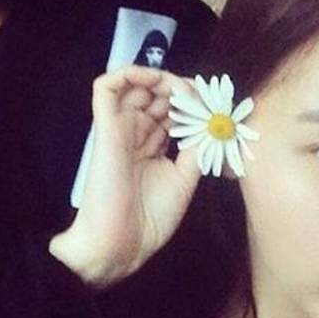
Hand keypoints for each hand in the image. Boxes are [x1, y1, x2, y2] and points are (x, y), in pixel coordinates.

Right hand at [49, 66, 200, 285]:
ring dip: (162, 79)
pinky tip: (153, 79)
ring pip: (136, 85)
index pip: (172, 110)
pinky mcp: (105, 126)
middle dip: (182, 90)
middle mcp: (136, 132)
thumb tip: (211, 120)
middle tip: (201, 96)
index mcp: (153, 145)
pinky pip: (106, 87)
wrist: (121, 245)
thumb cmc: (150, 218)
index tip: (214, 104)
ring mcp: (120, 127)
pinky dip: (129, 73)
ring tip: (181, 92)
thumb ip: (196, 147)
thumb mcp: (185, 178)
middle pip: (157, 94)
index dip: (193, 102)